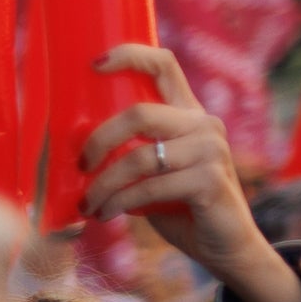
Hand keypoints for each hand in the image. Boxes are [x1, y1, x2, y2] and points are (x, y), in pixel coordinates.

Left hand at [74, 49, 300, 301]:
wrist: (224, 245)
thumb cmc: (179, 206)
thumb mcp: (153, 170)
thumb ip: (132, 149)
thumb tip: (76, 149)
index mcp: (188, 114)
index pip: (164, 65)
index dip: (130, 55)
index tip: (94, 63)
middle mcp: (203, 124)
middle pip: (139, 113)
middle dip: (98, 141)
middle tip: (80, 167)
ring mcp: (211, 150)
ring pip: (139, 157)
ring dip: (103, 185)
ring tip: (90, 204)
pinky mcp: (210, 180)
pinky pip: (150, 187)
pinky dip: (119, 202)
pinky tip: (106, 214)